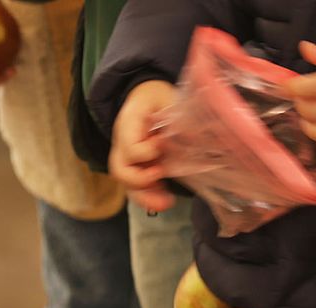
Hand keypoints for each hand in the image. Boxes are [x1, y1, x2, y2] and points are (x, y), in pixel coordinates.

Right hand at [111, 80, 178, 211]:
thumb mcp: (168, 98)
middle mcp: (121, 144)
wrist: (147, 99)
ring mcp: (126, 160)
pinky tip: (167, 200)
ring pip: (127, 185)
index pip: (130, 146)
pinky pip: (137, 190)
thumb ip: (179, 116)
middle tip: (161, 175)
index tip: (164, 143)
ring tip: (167, 202)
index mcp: (127, 122)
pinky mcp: (136, 170)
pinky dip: (151, 198)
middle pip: (120, 170)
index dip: (148, 151)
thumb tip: (194, 137)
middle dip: (141, 180)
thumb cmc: (158, 97)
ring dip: (146, 197)